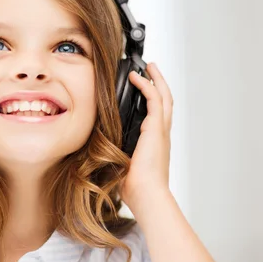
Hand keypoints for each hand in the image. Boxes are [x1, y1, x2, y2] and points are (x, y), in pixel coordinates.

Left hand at [120, 62, 173, 209]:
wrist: (147, 194)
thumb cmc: (135, 187)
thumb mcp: (122, 165)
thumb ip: (114, 154)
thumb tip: (96, 151)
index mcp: (155, 142)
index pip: (157, 114)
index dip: (154, 99)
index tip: (146, 88)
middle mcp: (162, 134)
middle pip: (166, 100)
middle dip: (159, 82)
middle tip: (152, 69)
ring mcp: (161, 130)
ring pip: (164, 96)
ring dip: (156, 79)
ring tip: (149, 67)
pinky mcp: (156, 128)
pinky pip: (154, 99)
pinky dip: (147, 85)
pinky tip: (137, 77)